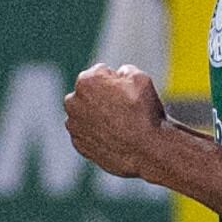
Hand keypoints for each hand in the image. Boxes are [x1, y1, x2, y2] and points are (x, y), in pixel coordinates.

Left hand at [64, 63, 170, 180]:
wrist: (147, 151)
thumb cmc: (144, 112)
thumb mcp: (140, 78)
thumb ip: (125, 70)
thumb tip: (120, 74)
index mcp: (86, 81)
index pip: (100, 72)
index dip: (116, 81)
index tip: (127, 92)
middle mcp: (73, 102)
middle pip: (88, 92)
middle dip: (101, 96)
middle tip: (123, 108)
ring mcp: (74, 126)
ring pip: (85, 114)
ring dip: (97, 116)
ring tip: (119, 125)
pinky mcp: (79, 145)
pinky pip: (86, 133)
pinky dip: (96, 134)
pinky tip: (114, 137)